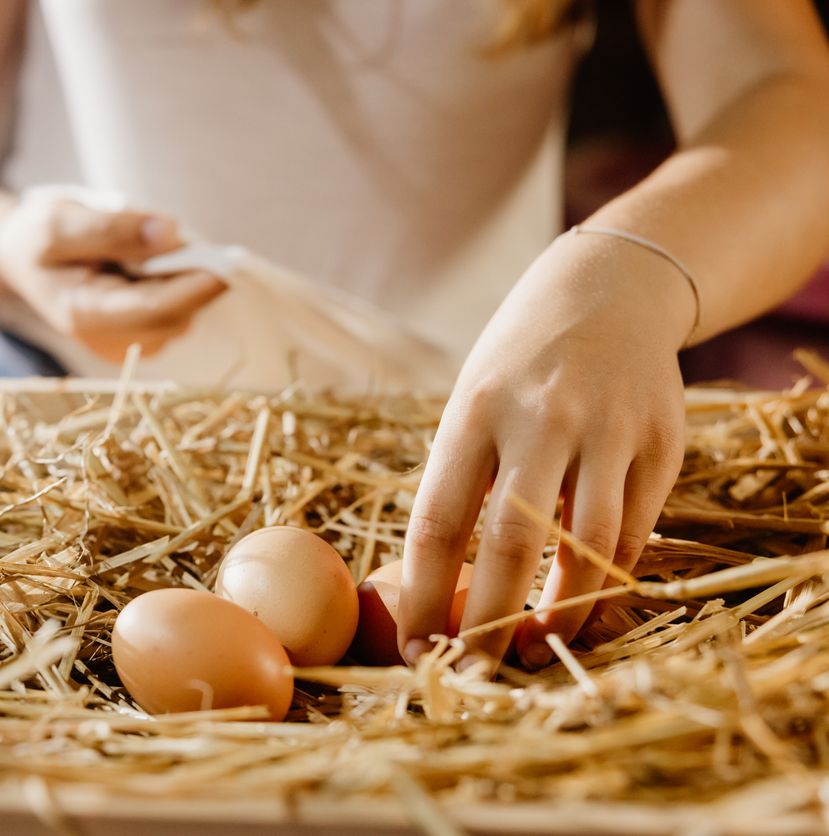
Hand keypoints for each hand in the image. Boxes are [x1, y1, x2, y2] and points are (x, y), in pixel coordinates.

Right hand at [0, 197, 226, 362]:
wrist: (24, 262)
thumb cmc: (39, 238)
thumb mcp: (61, 220)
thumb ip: (112, 227)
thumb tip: (169, 232)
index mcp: (84, 314)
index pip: (154, 309)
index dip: (196, 287)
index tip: (228, 263)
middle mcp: (109, 342)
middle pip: (174, 316)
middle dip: (191, 277)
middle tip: (176, 235)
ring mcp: (127, 346)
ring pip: (180, 316)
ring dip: (182, 280)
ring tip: (145, 251)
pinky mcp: (141, 340)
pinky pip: (176, 315)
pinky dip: (176, 287)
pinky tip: (147, 268)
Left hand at [396, 230, 695, 673]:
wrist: (609, 290)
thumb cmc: (518, 363)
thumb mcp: (471, 401)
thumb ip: (462, 481)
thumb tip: (441, 588)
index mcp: (475, 410)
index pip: (440, 519)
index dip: (425, 595)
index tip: (416, 646)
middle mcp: (543, 418)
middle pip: (514, 543)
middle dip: (490, 624)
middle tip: (475, 674)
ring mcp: (610, 430)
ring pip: (590, 550)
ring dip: (560, 615)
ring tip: (534, 649)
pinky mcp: (663, 445)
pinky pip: (634, 534)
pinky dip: (606, 580)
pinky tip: (580, 603)